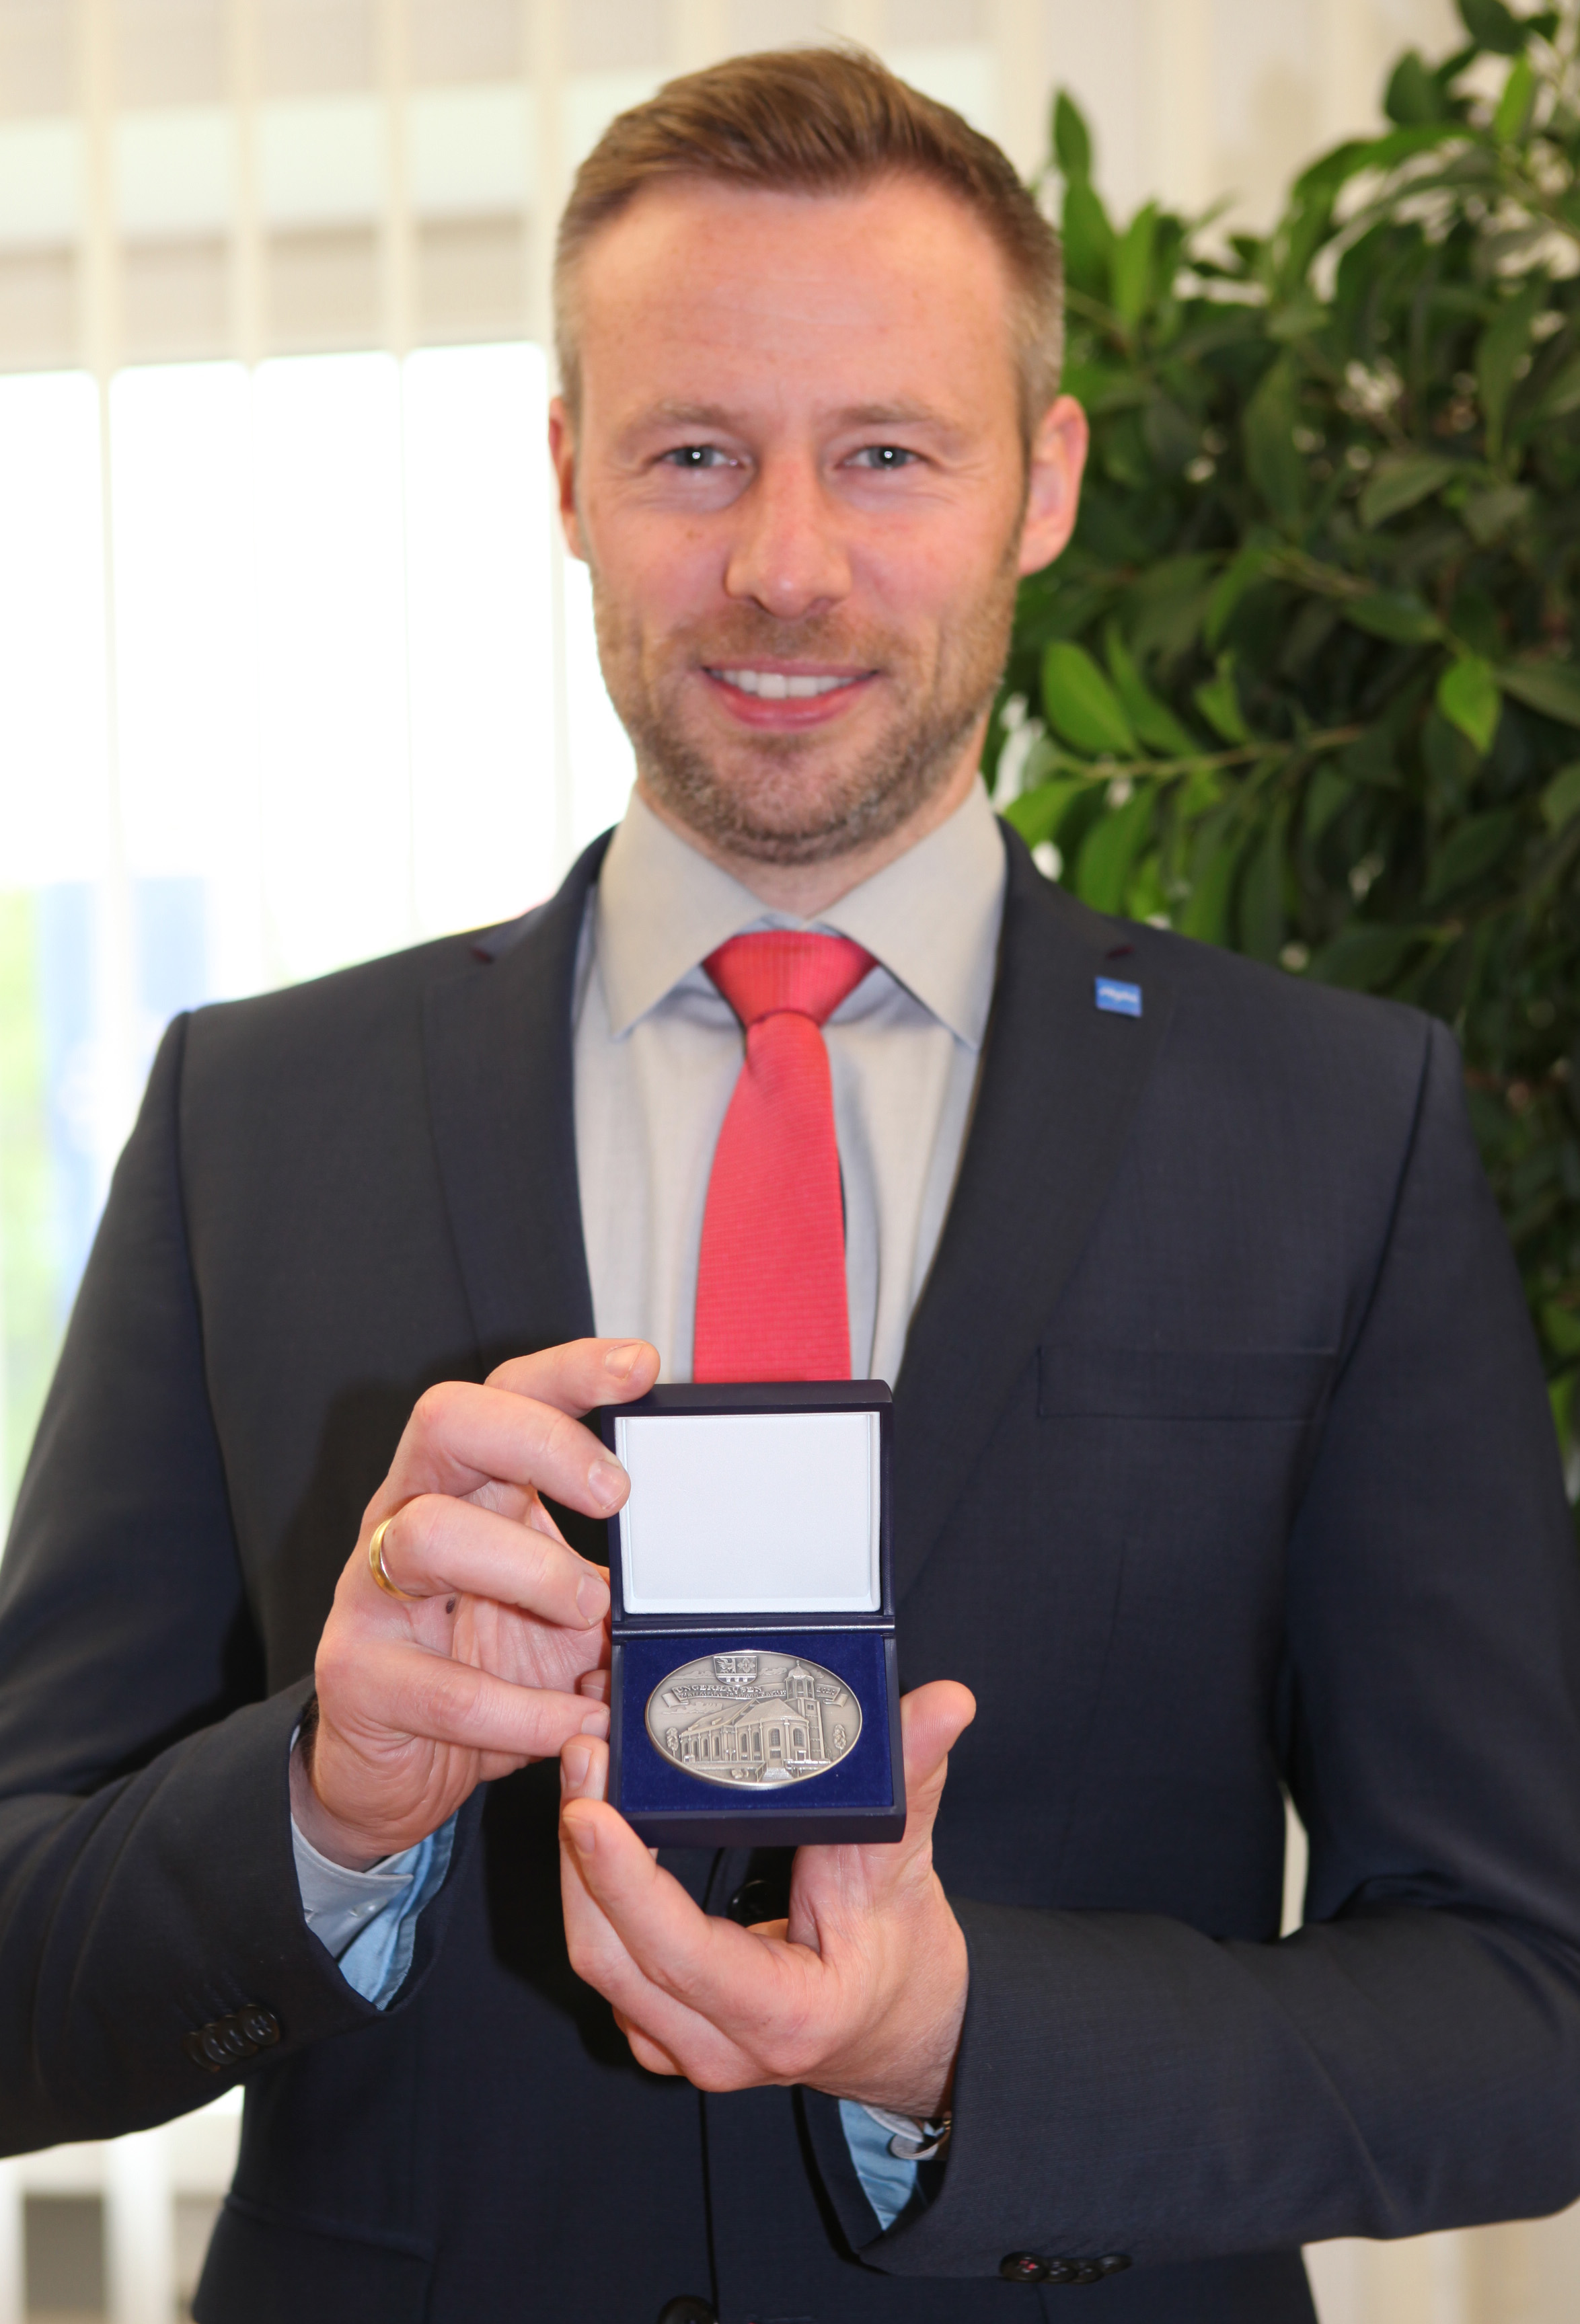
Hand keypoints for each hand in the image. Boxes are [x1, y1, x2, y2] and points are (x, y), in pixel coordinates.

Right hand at [292, 1337, 659, 1869]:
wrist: (388, 1770)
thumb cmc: (477, 1671)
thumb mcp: (556, 1620)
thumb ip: (610, 1589)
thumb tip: (695, 1588)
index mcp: (467, 1490)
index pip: (507, 1395)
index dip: (569, 1371)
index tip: (640, 1368)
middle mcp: (407, 1519)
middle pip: (448, 1423)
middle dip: (538, 1441)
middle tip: (614, 1493)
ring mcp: (370, 1593)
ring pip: (429, 1534)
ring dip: (529, 1568)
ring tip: (589, 1610)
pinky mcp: (355, 1676)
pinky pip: (440, 1685)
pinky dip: (522, 1710)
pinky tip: (573, 1725)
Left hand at [558, 1681, 975, 2117]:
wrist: (903, 2029)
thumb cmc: (905, 1961)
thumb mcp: (906, 1868)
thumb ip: (912, 1782)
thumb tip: (944, 1705)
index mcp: (783, 2017)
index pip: (677, 1953)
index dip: (625, 1881)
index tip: (591, 1810)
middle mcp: (718, 2046)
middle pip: (611, 1952)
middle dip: (583, 1851)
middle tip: (584, 1754)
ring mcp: (681, 2044)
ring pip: (598, 1957)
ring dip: (579, 1865)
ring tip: (584, 1770)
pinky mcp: (660, 2022)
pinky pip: (606, 1958)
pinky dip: (592, 1890)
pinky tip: (593, 1822)